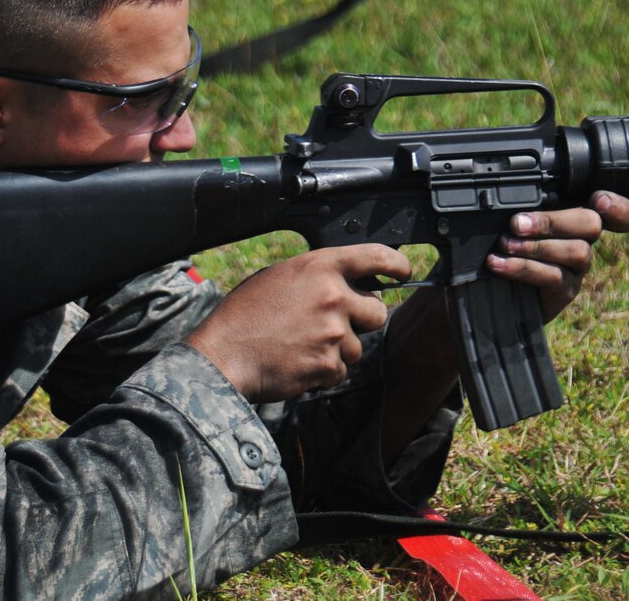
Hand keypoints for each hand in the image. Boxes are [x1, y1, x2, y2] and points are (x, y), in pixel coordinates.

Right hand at [186, 244, 410, 403]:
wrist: (225, 354)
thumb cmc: (245, 315)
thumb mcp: (279, 277)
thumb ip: (316, 277)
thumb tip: (342, 284)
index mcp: (319, 267)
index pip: (376, 257)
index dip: (397, 265)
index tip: (403, 272)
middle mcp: (333, 296)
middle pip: (378, 312)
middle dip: (363, 321)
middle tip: (335, 325)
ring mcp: (334, 333)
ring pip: (357, 346)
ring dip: (337, 350)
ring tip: (301, 345)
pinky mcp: (330, 365)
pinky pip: (340, 370)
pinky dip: (323, 371)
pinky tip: (297, 362)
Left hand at [487, 190, 628, 320]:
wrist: (498, 291)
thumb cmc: (507, 247)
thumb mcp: (513, 224)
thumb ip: (522, 210)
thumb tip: (512, 203)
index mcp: (572, 217)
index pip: (612, 208)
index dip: (617, 205)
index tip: (598, 199)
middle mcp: (582, 240)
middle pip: (591, 223)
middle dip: (552, 221)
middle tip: (516, 224)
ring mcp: (577, 267)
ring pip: (576, 251)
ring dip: (535, 246)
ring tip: (504, 245)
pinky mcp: (566, 291)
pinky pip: (554, 276)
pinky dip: (524, 268)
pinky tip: (500, 264)